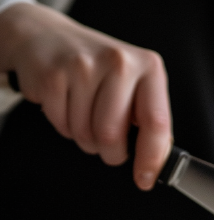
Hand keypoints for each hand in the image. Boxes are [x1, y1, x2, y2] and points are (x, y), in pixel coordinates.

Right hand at [0, 3, 171, 189]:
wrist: (46, 35)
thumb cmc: (99, 68)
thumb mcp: (134, 85)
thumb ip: (148, 119)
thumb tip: (157, 163)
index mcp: (148, 68)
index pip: (156, 123)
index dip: (151, 159)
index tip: (145, 179)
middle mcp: (119, 63)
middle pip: (113, 137)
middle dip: (110, 152)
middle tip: (108, 144)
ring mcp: (83, 66)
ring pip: (85, 135)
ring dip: (85, 139)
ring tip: (84, 115)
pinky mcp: (53, 74)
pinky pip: (61, 124)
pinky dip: (63, 125)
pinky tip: (66, 104)